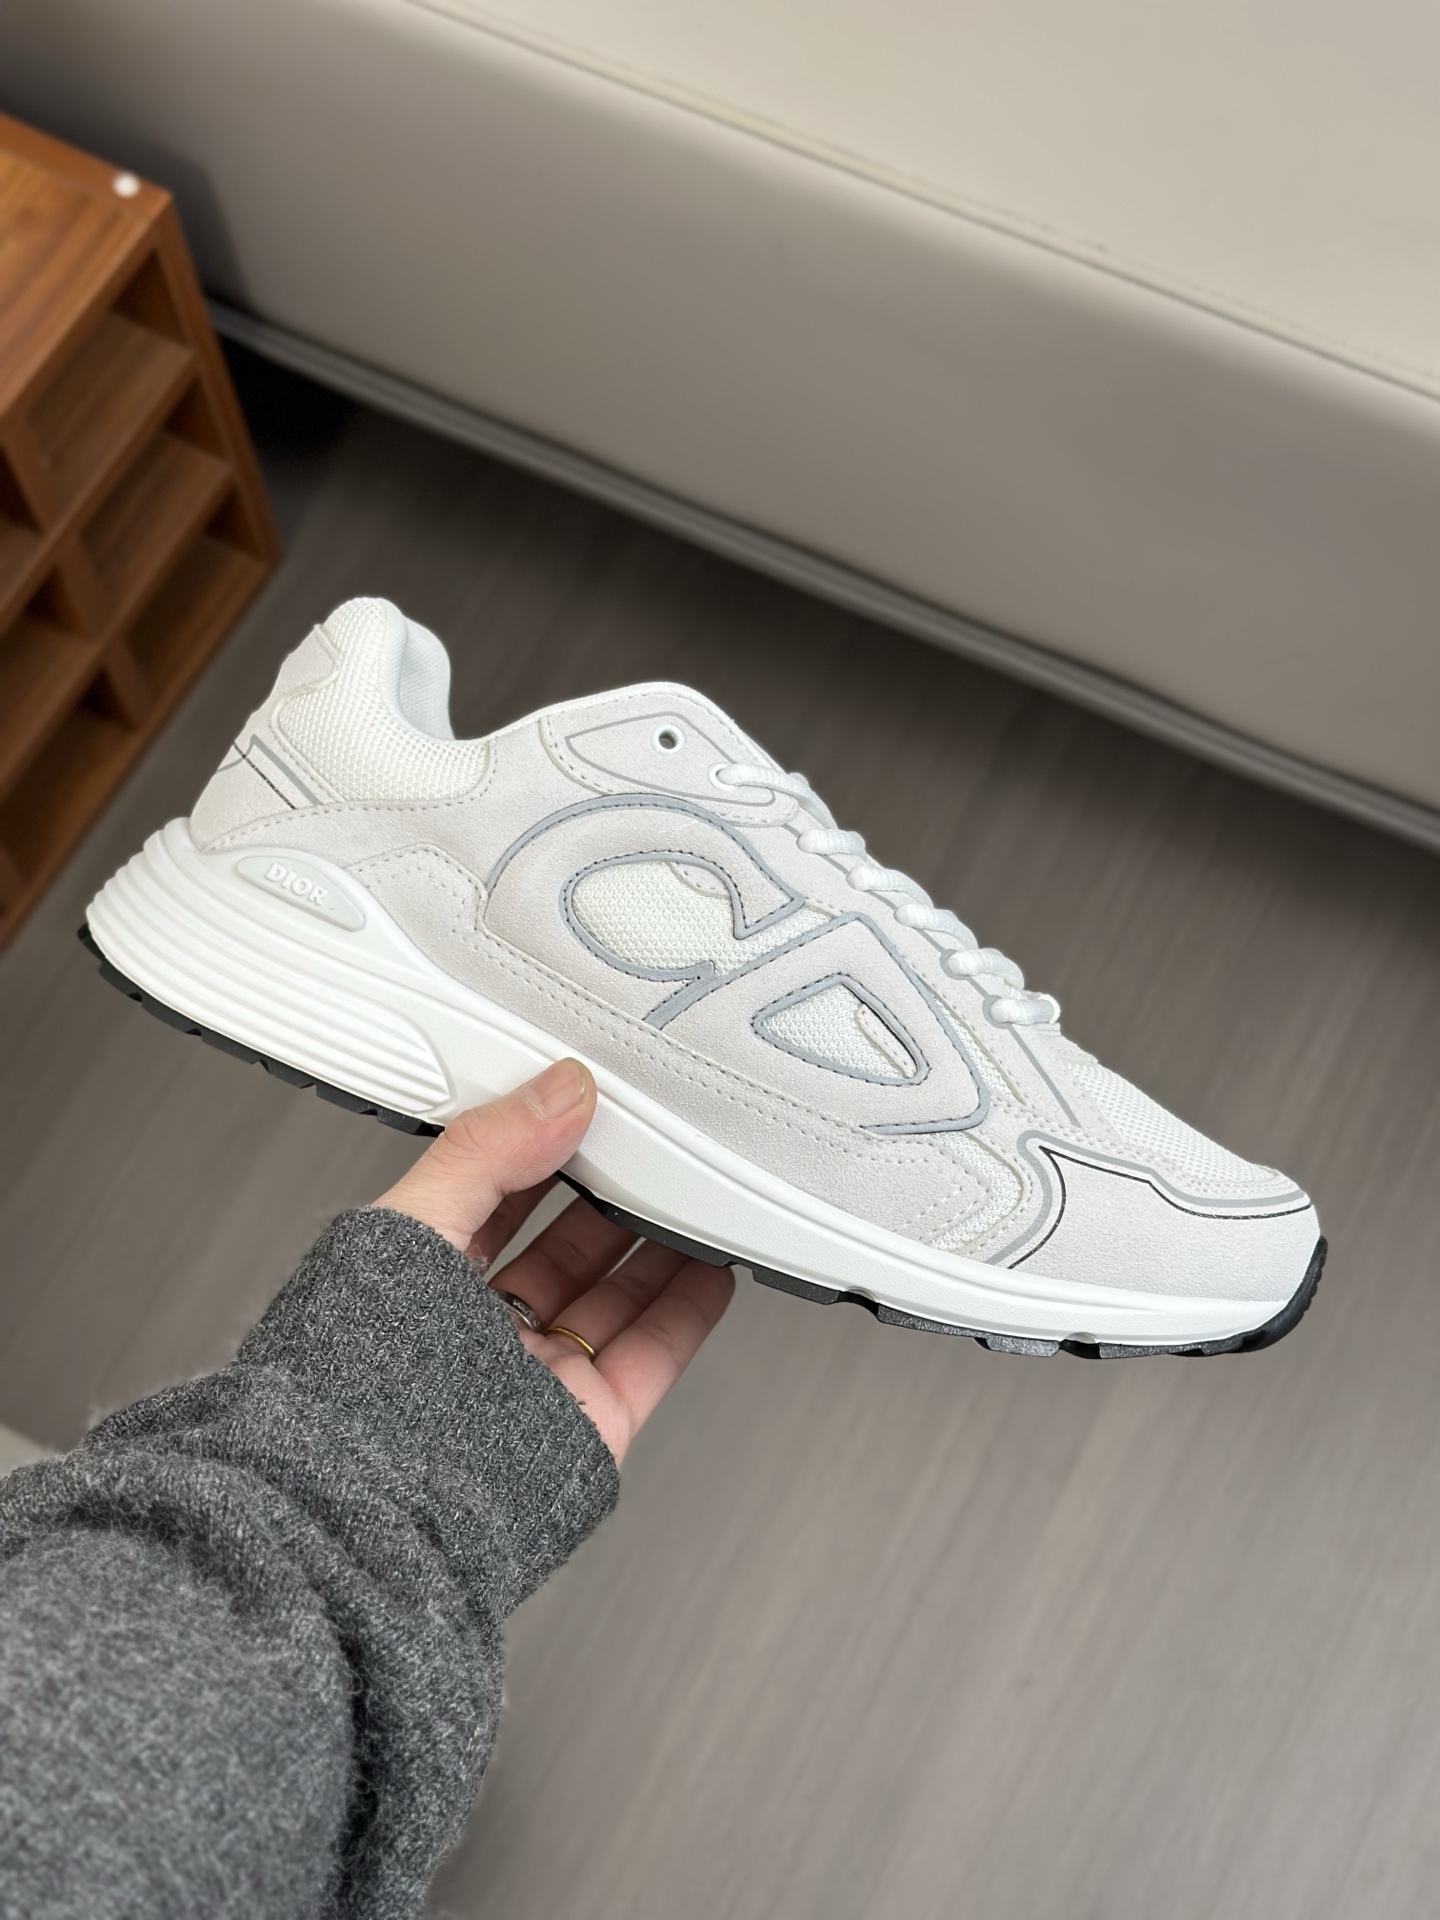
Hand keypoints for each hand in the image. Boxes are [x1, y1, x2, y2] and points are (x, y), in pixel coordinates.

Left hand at [373, 1060, 734, 1463]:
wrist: (375, 1513)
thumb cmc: (351, 1392)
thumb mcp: (409, 1227)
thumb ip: (484, 1153)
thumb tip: (557, 1092)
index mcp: (417, 1285)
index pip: (491, 1200)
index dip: (539, 1152)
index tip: (587, 1110)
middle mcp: (476, 1337)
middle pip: (562, 1250)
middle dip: (609, 1197)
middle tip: (652, 1146)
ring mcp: (533, 1383)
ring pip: (612, 1299)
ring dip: (658, 1245)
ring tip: (696, 1191)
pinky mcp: (586, 1425)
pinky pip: (649, 1356)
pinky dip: (686, 1309)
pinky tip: (709, 1267)